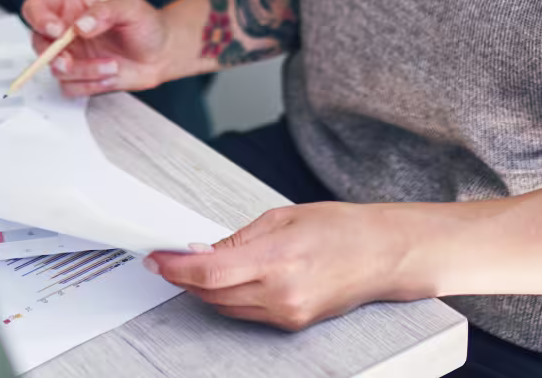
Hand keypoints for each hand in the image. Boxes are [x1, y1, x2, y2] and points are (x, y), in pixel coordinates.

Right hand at [20, 0, 173, 93]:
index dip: (39, 19)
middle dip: (52, 55)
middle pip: (38, 43)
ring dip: (84, 71)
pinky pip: (70, 88)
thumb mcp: (130, 7)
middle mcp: (66, 31)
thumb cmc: (146, 24)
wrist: (162, 53)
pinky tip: (110, 74)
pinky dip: (90, 85)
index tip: (58, 31)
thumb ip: (104, 11)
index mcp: (71, 6)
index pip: (36, 8)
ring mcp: (71, 56)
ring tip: (112, 65)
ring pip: (56, 69)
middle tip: (69, 60)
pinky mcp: (79, 77)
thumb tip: (80, 25)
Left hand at [146, 203, 409, 330]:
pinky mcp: (293, 324)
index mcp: (276, 260)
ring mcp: (287, 314)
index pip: (209, 272)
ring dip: (205, 289)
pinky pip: (247, 313)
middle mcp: (280, 294)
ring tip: (196, 266)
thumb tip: (202, 250)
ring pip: (226, 307)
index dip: (176, 268)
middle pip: (212, 294)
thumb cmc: (341, 228)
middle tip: (169, 258)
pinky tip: (228, 279)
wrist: (384, 254)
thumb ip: (237, 238)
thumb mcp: (282, 217)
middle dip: (185, 277)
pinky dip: (230, 297)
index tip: (157, 259)